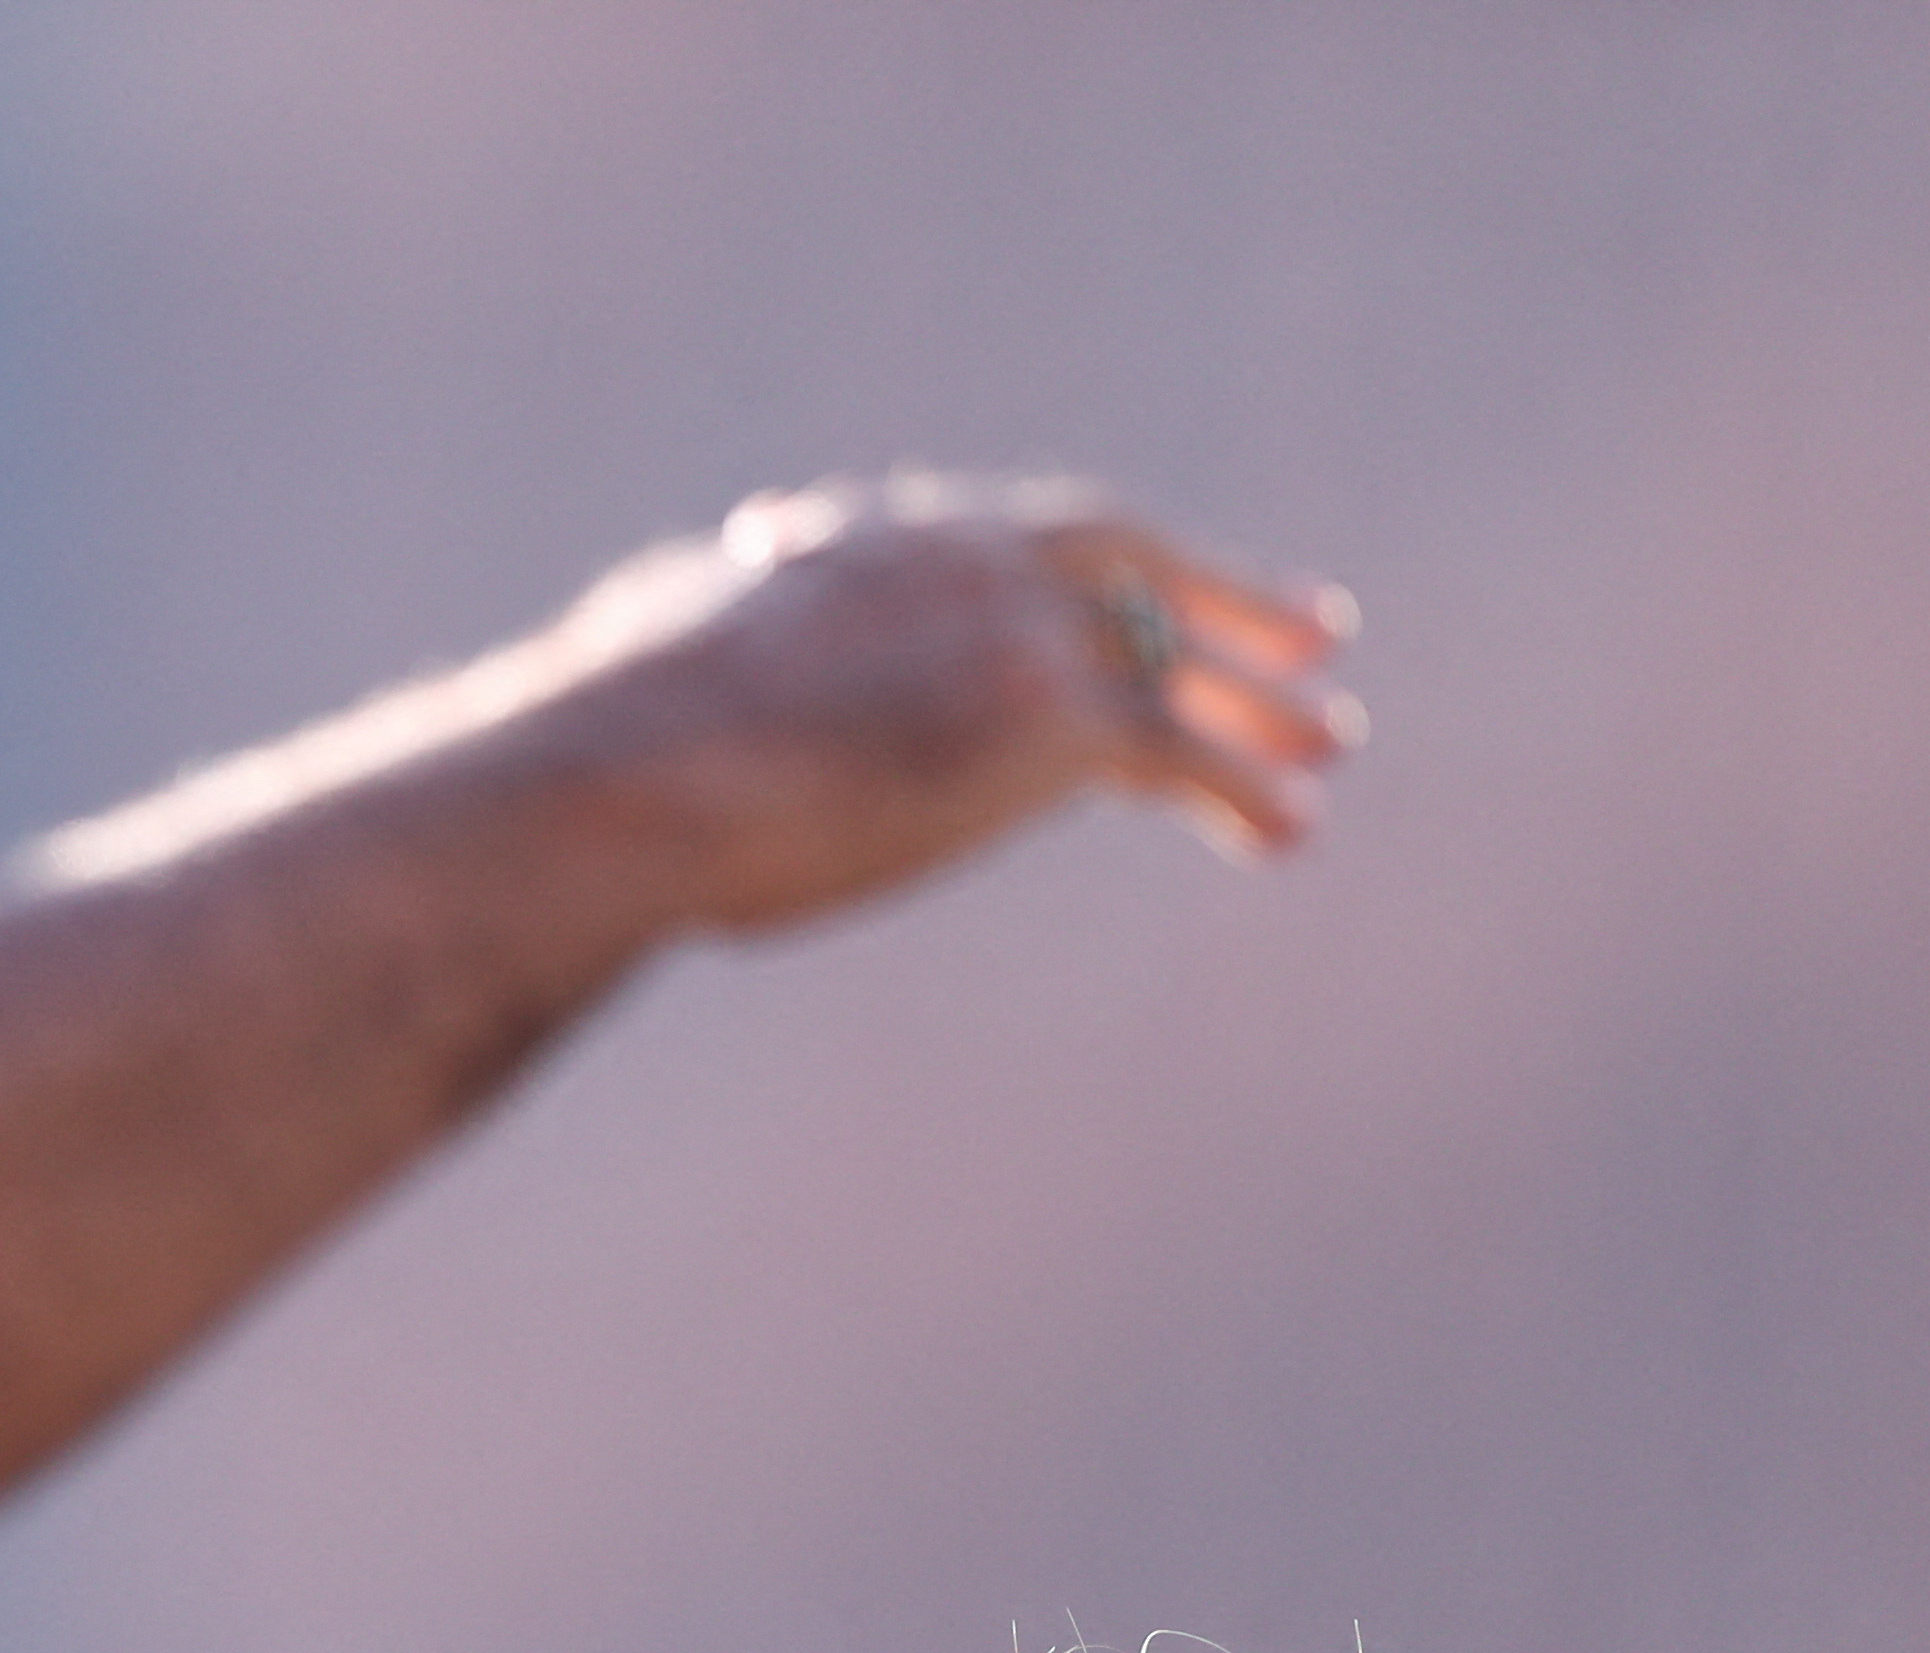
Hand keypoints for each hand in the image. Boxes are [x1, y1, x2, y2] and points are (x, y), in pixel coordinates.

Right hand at [523, 471, 1358, 927]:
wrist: (632, 771)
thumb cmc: (602, 751)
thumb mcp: (648, 670)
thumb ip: (689, 649)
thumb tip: (634, 677)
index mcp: (859, 541)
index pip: (996, 540)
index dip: (1067, 574)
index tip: (1119, 595)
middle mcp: (956, 557)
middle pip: (1122, 560)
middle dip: (1217, 597)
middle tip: (1307, 630)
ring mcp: (1014, 629)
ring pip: (1175, 655)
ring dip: (1259, 705)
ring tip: (1327, 748)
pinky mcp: (1053, 718)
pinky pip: (1181, 753)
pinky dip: (1242, 789)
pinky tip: (1288, 834)